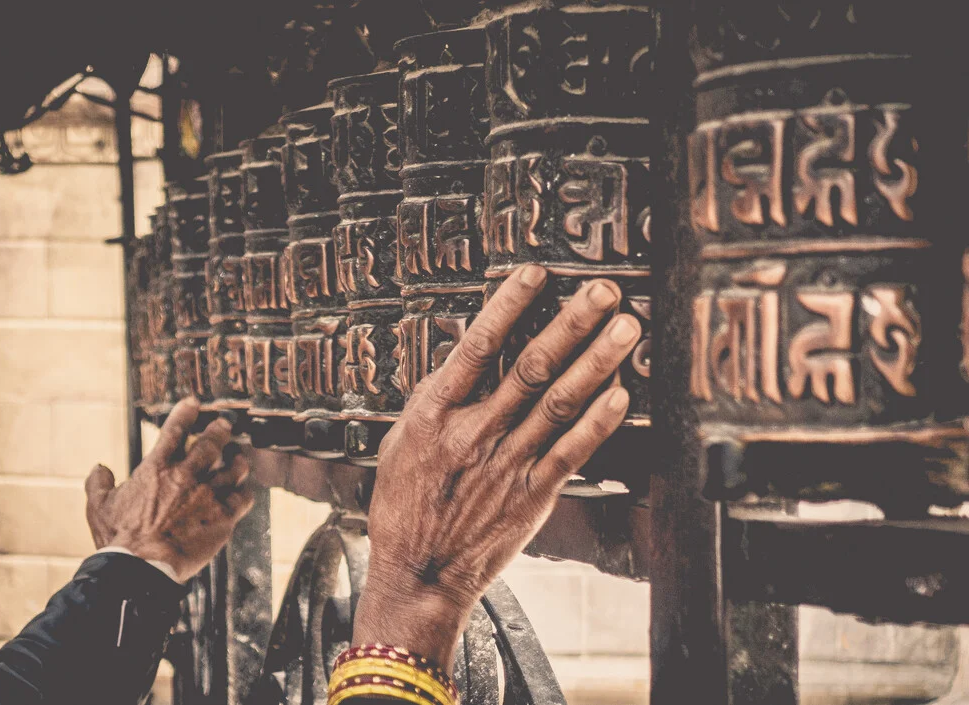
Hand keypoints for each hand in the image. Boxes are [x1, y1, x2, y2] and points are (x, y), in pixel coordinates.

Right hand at [84, 398, 254, 582]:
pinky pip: (243, 499)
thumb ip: (98, 484)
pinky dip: (244, 493)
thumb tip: (99, 468)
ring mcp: (208, 495)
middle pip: (211, 444)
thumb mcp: (98, 508)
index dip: (185, 413)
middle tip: (225, 426)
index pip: (174, 431)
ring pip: (234, 469)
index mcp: (156, 469)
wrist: (140, 569)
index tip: (194, 403)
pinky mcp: (223, 517)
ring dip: (238, 462)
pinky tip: (244, 493)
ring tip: (240, 459)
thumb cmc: (119, 540)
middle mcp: (186, 476)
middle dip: (220, 431)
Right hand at [353, 265, 636, 669]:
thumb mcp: (399, 443)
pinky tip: (622, 394)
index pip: (476, 347)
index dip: (508, 306)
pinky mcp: (531, 494)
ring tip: (625, 329)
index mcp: (434, 414)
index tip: (536, 273)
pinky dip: (598, 423)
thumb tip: (461, 357)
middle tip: (603, 291)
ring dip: (596, 363)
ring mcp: (506, 463)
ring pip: (558, 402)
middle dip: (570, 324)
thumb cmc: (405, 506)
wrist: (418, 573)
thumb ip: (433, 400)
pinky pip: (571, 452)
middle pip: (530, 367)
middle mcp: (473, 433)